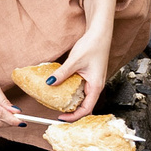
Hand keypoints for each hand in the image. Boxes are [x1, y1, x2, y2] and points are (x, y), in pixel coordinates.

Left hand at [45, 0, 116, 120]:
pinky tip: (63, 87)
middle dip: (72, 110)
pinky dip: (72, 91)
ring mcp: (94, 81)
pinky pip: (82, 88)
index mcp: (96, 86)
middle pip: (85, 105)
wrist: (100, 33)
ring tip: (58, 101)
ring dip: (71, 101)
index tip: (61, 117)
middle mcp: (96, 85)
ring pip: (83, 97)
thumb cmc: (93, 45)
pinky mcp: (91, 75)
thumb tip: (50, 83)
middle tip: (57, 111)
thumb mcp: (74, 61)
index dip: (74, 116)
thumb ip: (62, 73)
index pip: (86, 109)